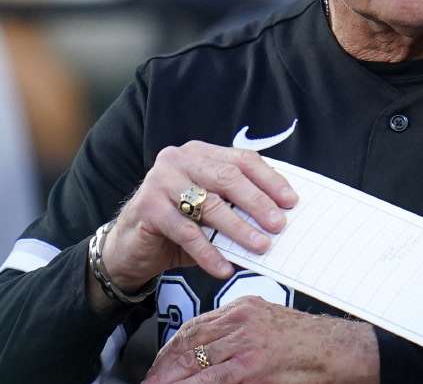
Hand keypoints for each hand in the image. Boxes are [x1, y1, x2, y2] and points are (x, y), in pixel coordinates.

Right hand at [94, 142, 297, 303]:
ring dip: (239, 228)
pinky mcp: (147, 208)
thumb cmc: (180, 226)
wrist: (131, 246)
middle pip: (228, 178)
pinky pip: (185, 232)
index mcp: (201, 153)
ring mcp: (160, 181)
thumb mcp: (211, 211)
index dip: (269, 180)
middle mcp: (179, 160)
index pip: (242, 160)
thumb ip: (238, 207)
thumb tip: (280, 220)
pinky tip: (224, 268)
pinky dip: (208, 252)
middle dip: (258, 202)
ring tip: (261, 246)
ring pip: (209, 205)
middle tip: (279, 225)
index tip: (291, 201)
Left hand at [143, 296, 378, 383]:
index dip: (171, 348)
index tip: (159, 364)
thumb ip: (241, 338)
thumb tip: (214, 361)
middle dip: (163, 364)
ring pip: (193, 358)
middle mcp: (239, 319)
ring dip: (169, 377)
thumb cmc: (312, 345)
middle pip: (188, 341)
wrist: (340, 351)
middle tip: (149, 381)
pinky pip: (210, 378)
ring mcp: (244, 341)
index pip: (195, 326)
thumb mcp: (271, 328)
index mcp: (243, 308)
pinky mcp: (251, 364)